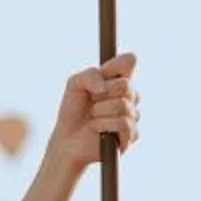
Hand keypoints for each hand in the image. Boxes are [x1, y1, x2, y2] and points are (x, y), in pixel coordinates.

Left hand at [48, 53, 139, 170]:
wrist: (68, 138)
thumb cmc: (73, 110)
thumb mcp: (74, 85)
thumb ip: (89, 76)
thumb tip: (103, 87)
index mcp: (119, 79)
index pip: (130, 61)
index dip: (113, 66)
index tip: (100, 75)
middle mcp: (130, 95)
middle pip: (125, 85)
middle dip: (101, 94)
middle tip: (91, 102)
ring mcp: (133, 115)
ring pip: (123, 105)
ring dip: (100, 111)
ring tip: (92, 117)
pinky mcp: (131, 135)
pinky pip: (123, 123)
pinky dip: (104, 125)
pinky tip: (97, 128)